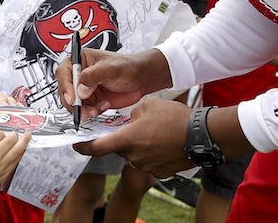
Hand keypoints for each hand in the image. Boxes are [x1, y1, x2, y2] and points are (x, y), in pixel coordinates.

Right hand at [55, 48, 172, 120]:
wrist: (141, 79)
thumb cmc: (128, 67)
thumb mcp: (110, 68)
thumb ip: (93, 76)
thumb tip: (80, 90)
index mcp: (80, 60)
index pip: (64, 72)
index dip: (65, 86)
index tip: (72, 98)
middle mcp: (80, 74)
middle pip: (65, 90)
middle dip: (73, 103)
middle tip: (82, 111)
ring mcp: (85, 88)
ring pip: (74, 103)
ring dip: (83, 110)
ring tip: (95, 110)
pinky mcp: (91, 100)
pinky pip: (84, 110)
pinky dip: (92, 112)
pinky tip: (104, 106)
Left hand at [73, 97, 194, 177]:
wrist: (202, 136)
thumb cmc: (175, 119)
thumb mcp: (148, 105)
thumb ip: (133, 114)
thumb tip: (131, 120)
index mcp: (127, 139)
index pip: (97, 147)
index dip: (84, 146)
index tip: (76, 145)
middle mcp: (134, 156)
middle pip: (119, 148)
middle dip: (123, 137)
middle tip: (136, 126)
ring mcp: (147, 166)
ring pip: (135, 154)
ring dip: (140, 144)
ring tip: (156, 131)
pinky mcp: (160, 172)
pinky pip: (149, 160)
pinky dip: (152, 152)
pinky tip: (164, 141)